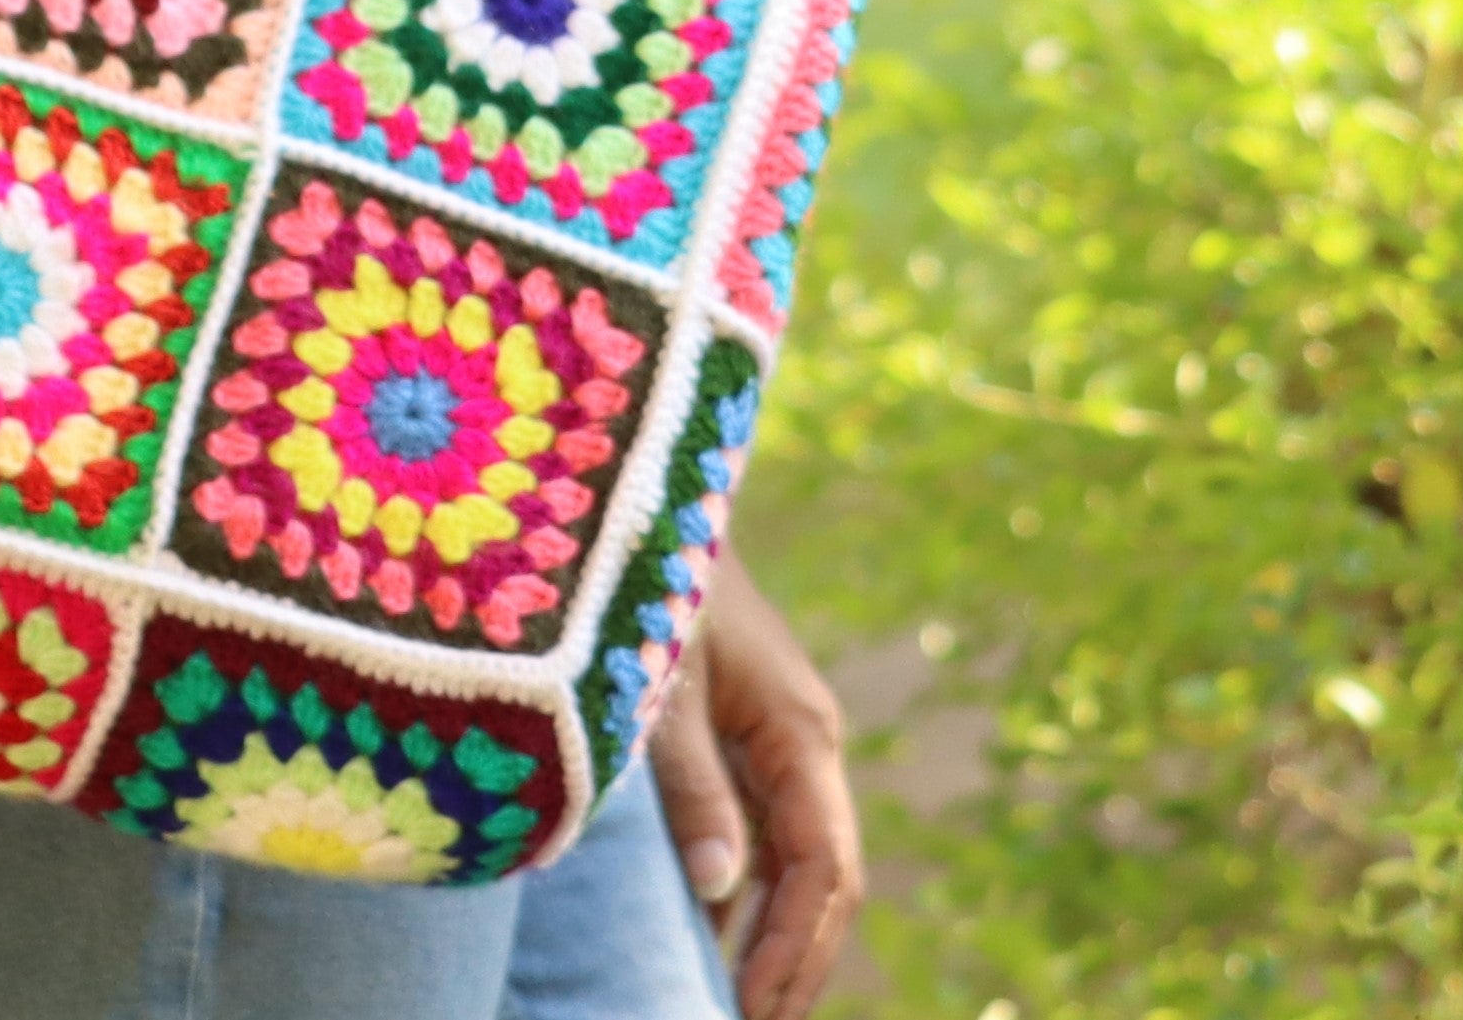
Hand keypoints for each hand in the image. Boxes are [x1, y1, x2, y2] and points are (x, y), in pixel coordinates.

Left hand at [650, 556, 862, 1019]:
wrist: (637, 494)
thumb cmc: (649, 578)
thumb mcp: (662, 685)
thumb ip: (692, 785)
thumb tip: (723, 893)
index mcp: (801, 729)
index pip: (824, 870)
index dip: (794, 951)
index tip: (751, 1013)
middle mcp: (802, 737)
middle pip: (822, 875)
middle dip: (793, 960)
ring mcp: (775, 733)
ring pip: (791, 855)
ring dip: (769, 930)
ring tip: (728, 1003)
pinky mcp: (741, 727)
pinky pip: (757, 826)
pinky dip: (742, 887)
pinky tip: (707, 933)